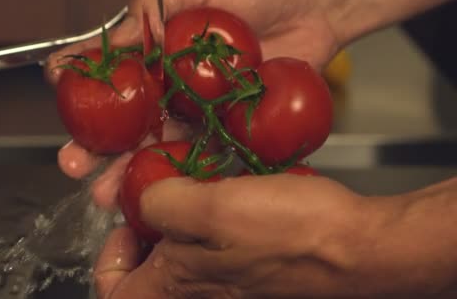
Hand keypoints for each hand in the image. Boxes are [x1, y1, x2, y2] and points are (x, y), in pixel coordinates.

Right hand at [47, 0, 341, 209]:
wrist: (314, 6)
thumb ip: (156, 7)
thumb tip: (118, 30)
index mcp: (156, 53)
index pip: (110, 73)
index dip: (81, 83)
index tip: (57, 87)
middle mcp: (170, 87)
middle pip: (124, 123)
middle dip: (94, 147)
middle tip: (73, 163)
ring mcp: (197, 112)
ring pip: (155, 148)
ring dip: (128, 173)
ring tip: (105, 192)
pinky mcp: (228, 129)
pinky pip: (204, 156)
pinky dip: (183, 178)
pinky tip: (162, 193)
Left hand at [93, 174, 453, 298]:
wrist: (359, 246)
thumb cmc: (293, 236)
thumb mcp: (213, 209)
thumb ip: (163, 203)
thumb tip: (144, 200)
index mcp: (181, 288)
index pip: (115, 292)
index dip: (109, 257)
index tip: (125, 223)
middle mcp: (201, 291)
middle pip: (149, 268)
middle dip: (145, 226)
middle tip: (158, 192)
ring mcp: (229, 280)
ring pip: (181, 252)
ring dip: (178, 215)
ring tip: (192, 182)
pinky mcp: (254, 263)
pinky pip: (215, 242)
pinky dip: (209, 213)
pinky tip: (225, 185)